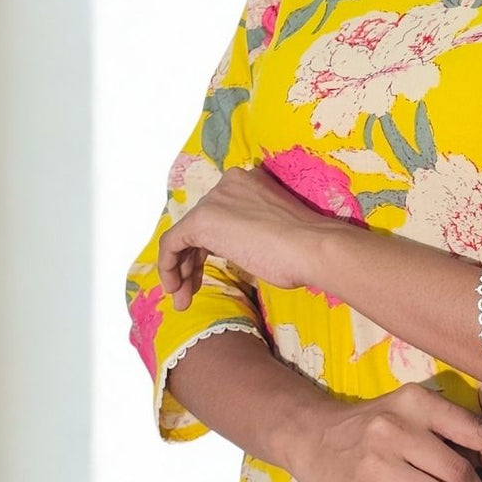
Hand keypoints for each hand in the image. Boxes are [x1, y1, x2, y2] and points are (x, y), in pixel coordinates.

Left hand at [157, 164, 325, 309]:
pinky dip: (169, 266)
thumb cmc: (305, 249)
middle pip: (199, 226)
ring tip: (183, 299)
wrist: (312, 247)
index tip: (208, 274)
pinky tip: (176, 288)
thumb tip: (241, 247)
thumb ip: (251, 232)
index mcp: (249, 183)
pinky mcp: (202, 219)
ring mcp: (215, 199)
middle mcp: (228, 184)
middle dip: (192, 262)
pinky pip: (172, 242)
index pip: (218, 215)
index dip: (208, 248)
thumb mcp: (276, 232)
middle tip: (192, 291)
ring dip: (181, 270)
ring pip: (184, 236)